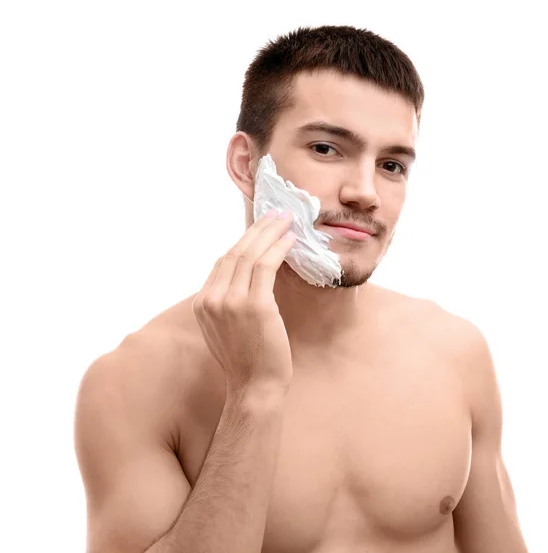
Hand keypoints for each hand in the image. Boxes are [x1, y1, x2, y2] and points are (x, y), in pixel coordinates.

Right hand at [192, 210, 296, 393]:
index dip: (244, 241)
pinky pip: (266, 266)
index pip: (223, 261)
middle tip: (276, 214)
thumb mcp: (225, 328)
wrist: (255, 387)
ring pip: (250, 254)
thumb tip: (243, 277)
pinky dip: (278, 248)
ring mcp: (230, 302)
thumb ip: (226, 302)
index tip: (260, 228)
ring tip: (286, 219)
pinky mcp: (254, 305)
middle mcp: (211, 299)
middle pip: (234, 252)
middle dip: (257, 229)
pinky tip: (290, 239)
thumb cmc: (247, 359)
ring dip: (270, 232)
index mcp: (202, 303)